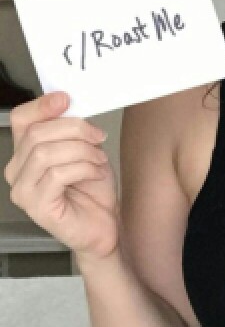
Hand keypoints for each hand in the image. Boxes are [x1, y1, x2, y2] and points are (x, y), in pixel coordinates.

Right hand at [4, 90, 119, 260]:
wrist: (105, 227)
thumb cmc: (93, 193)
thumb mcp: (84, 150)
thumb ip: (71, 130)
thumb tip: (71, 105)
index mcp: (25, 154)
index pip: (20, 120)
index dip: (42, 106)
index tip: (66, 99)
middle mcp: (17, 172)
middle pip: (37, 134)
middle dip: (74, 129)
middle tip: (97, 137)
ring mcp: (23, 191)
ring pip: (46, 153)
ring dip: (81, 151)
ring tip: (98, 159)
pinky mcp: (37, 207)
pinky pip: (57, 174)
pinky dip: (83, 168)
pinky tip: (95, 173)